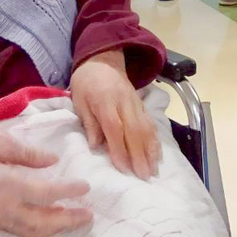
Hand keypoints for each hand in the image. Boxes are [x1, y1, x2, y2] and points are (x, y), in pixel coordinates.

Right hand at [0, 127, 91, 236]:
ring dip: (56, 228)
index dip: (67, 191)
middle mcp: (0, 207)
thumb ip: (27, 153)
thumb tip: (53, 161)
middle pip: (41, 221)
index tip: (86, 186)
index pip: (44, 193)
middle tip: (89, 214)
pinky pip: (21, 230)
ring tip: (76, 219)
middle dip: (67, 220)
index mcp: (3, 184)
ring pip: (31, 231)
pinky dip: (40, 229)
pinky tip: (52, 220)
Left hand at [69, 49, 159, 179]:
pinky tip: (157, 155)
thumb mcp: (79, 99)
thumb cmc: (86, 83)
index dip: (120, 148)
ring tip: (153, 171)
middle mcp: (124, 102)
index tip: (124, 169)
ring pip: (146, 128)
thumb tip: (96, 146)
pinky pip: (151, 123)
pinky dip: (155, 140)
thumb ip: (89, 122)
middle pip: (135, 130)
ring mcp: (136, 103)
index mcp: (105, 100)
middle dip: (140, 155)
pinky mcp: (142, 105)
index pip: (115, 127)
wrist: (103, 60)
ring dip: (151, 150)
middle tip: (144, 177)